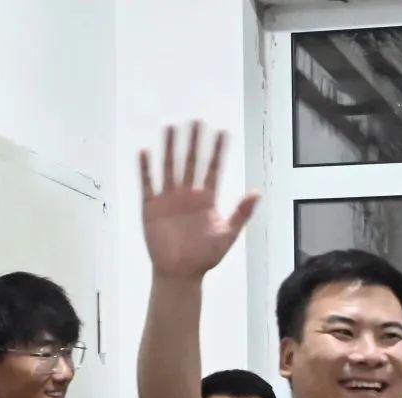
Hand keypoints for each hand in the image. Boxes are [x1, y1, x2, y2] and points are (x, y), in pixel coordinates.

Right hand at [140, 122, 258, 280]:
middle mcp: (188, 195)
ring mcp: (169, 199)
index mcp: (206, 200)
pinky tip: (145, 152)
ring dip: (170, 148)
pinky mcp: (151, 207)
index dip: (217, 151)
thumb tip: (256, 192)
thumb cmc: (205, 256)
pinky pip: (148, 184)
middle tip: (197, 121)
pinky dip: (146, 169)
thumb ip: (241, 213)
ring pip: (169, 167)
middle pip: (191, 162)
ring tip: (171, 128)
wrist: (180, 273)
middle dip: (194, 142)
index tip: (223, 133)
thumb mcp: (228, 234)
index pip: (213, 169)